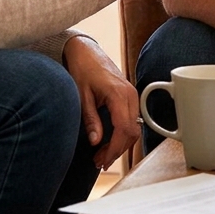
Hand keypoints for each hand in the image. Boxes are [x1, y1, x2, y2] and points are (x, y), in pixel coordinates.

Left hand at [63, 35, 139, 168]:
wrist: (86, 51)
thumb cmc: (83, 69)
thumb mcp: (81, 95)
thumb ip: (90, 119)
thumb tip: (95, 141)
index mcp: (119, 94)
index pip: (124, 129)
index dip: (114, 149)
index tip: (102, 160)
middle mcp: (130, 95)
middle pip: (132, 132)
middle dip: (116, 150)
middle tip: (99, 162)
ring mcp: (132, 96)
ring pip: (133, 128)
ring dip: (120, 144)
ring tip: (101, 156)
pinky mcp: (129, 97)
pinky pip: (131, 120)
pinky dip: (122, 134)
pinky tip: (108, 142)